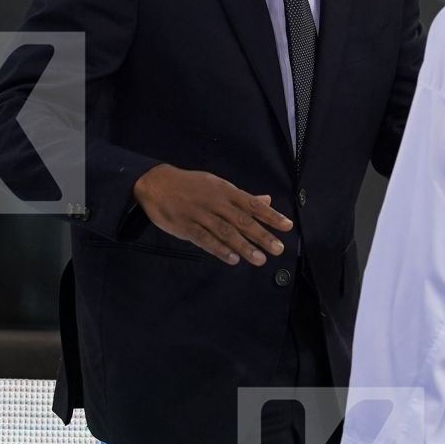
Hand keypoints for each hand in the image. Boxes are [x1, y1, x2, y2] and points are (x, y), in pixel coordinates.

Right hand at [131, 164, 292, 265]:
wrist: (157, 183)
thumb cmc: (192, 186)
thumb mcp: (218, 185)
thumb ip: (242, 197)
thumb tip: (267, 200)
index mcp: (226, 191)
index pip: (252, 204)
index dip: (271, 216)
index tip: (287, 226)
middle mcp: (216, 202)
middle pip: (242, 220)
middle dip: (262, 235)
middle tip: (278, 249)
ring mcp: (201, 214)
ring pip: (225, 232)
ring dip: (244, 246)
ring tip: (260, 259)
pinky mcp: (186, 226)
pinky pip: (204, 239)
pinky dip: (219, 249)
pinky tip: (233, 259)